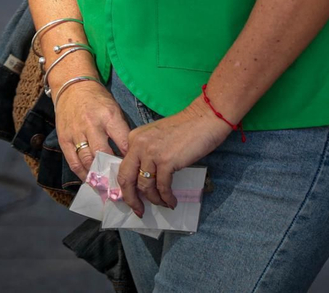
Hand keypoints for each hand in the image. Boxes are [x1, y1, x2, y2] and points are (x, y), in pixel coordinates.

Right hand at [52, 80, 132, 182]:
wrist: (73, 88)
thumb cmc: (99, 100)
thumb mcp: (115, 109)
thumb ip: (121, 131)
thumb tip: (129, 155)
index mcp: (109, 115)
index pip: (122, 141)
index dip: (129, 158)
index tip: (134, 171)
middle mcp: (92, 124)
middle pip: (103, 154)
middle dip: (112, 171)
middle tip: (121, 186)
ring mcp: (76, 133)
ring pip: (87, 161)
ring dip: (97, 177)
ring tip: (107, 188)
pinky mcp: (64, 139)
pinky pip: (73, 162)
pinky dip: (82, 174)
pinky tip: (90, 181)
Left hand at [116, 100, 229, 215]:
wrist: (205, 117)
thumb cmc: (185, 127)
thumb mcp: (157, 137)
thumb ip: (147, 152)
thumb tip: (145, 178)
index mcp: (134, 138)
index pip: (123, 168)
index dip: (126, 187)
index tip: (132, 198)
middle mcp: (138, 145)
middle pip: (126, 179)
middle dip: (131, 199)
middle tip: (139, 210)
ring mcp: (152, 153)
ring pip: (145, 186)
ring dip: (154, 199)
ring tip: (163, 203)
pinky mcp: (167, 161)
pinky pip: (162, 187)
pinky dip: (167, 197)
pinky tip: (172, 201)